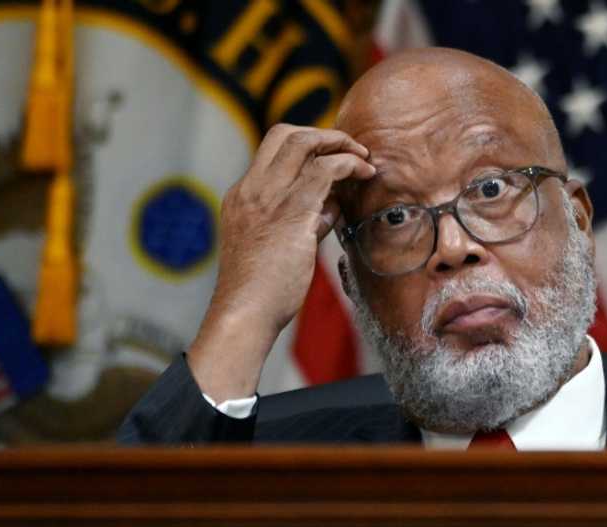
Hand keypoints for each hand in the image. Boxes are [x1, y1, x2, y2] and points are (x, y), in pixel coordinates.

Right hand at [187, 124, 375, 401]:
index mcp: (242, 196)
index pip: (272, 151)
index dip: (306, 145)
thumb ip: (302, 221)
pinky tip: (365, 173)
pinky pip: (324, 170)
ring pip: (304, 143)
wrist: (245, 313)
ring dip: (340, 144)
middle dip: (323, 134)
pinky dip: (348, 164)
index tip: (331, 157)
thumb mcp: (277, 247)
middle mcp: (251, 189)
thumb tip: (330, 207)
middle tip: (350, 148)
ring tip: (363, 159)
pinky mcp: (291, 212)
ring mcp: (268, 197)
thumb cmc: (262, 291)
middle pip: (284, 134)